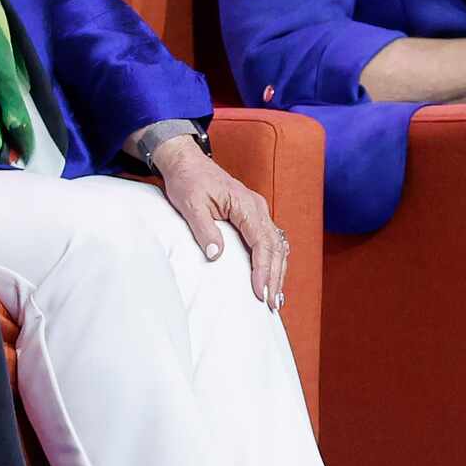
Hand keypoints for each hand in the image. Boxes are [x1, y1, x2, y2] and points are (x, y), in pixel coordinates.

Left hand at [152, 139, 290, 309]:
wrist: (186, 162)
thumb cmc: (188, 181)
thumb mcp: (191, 205)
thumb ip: (205, 229)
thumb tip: (217, 255)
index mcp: (246, 205)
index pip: (262, 242)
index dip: (263, 269)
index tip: (261, 292)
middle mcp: (257, 208)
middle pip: (276, 246)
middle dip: (275, 276)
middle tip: (272, 304)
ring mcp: (257, 211)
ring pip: (277, 244)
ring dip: (278, 270)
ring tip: (276, 297)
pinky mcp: (252, 215)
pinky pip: (270, 240)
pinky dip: (274, 259)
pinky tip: (272, 275)